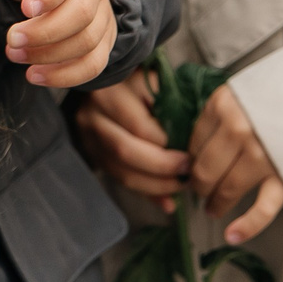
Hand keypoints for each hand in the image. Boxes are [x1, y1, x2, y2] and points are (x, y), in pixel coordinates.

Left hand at [0, 0, 114, 87]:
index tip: (24, 9)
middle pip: (81, 13)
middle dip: (44, 32)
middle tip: (11, 40)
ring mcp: (102, 10)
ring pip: (89, 41)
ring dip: (50, 56)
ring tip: (15, 55)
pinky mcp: (103, 36)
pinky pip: (95, 63)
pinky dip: (67, 75)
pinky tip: (35, 75)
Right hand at [74, 71, 188, 209]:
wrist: (111, 82)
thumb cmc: (144, 83)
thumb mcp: (157, 85)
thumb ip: (172, 109)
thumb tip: (194, 150)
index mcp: (110, 91)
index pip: (140, 128)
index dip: (168, 145)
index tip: (192, 154)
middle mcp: (92, 113)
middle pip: (125, 151)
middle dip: (162, 169)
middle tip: (187, 174)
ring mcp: (88, 135)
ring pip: (121, 171)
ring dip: (155, 186)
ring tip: (180, 185)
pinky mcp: (92, 152)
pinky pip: (119, 179)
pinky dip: (146, 192)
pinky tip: (167, 200)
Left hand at [190, 85, 282, 244]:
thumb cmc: (280, 94)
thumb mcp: (240, 93)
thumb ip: (219, 115)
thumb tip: (194, 149)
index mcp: (223, 105)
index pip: (194, 143)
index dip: (190, 160)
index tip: (191, 168)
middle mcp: (238, 129)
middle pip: (205, 169)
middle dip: (198, 185)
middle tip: (197, 191)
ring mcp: (261, 154)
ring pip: (227, 188)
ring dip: (215, 203)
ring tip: (211, 209)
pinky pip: (263, 208)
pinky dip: (247, 226)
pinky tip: (232, 235)